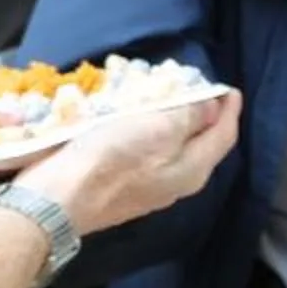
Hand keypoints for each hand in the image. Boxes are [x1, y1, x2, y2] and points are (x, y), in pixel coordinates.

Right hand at [21, 94, 243, 235]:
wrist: (56, 200)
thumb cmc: (110, 159)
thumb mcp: (157, 128)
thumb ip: (189, 117)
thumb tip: (212, 108)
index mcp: (192, 170)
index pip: (223, 136)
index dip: (228, 110)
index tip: (230, 88)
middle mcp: (176, 183)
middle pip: (200, 144)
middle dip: (202, 114)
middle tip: (197, 87)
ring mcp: (148, 189)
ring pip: (173, 149)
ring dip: (174, 122)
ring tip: (167, 97)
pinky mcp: (121, 187)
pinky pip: (147, 154)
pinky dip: (149, 132)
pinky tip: (135, 120)